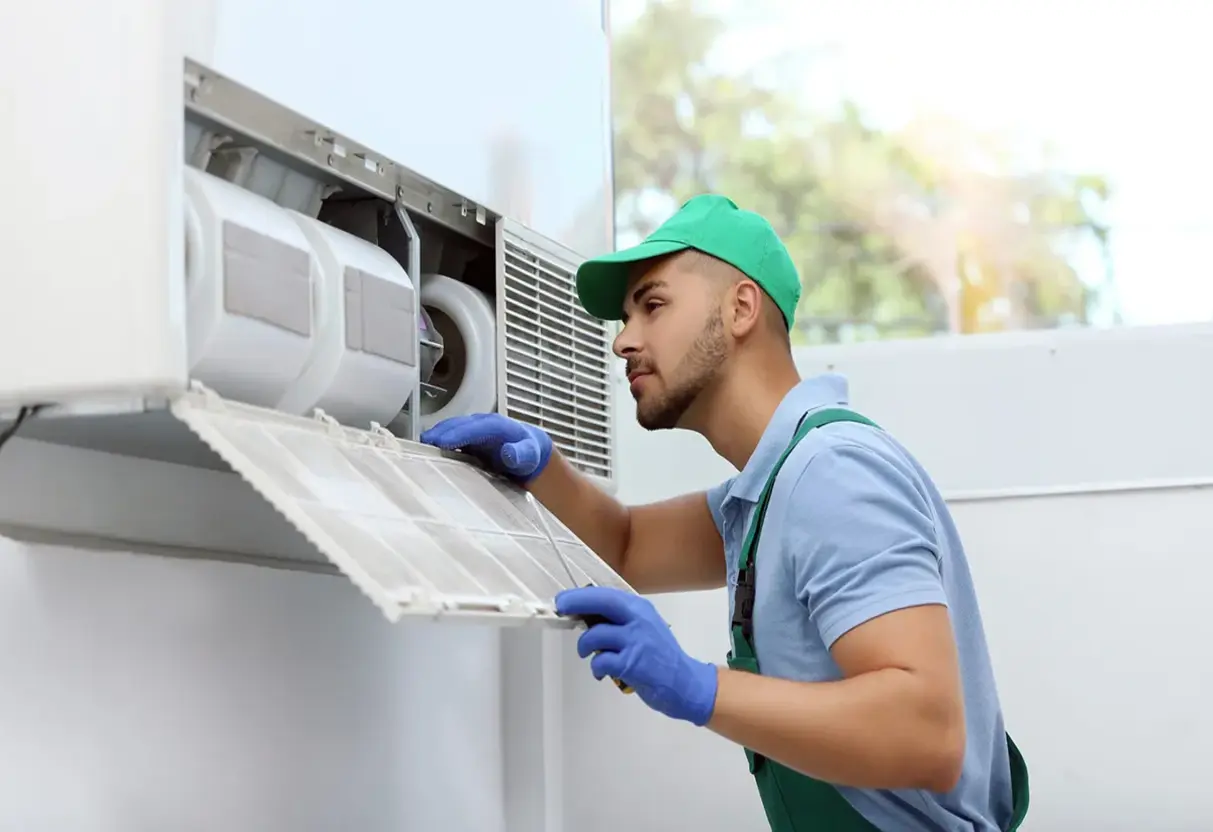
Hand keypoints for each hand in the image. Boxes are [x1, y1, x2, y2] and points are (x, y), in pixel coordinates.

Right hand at [419, 413, 552, 483]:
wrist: (529, 454)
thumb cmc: (528, 453)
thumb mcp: (530, 455)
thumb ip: (521, 454)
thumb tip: (509, 453)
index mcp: (497, 425)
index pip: (475, 427)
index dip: (457, 433)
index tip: (442, 442)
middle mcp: (481, 425)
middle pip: (457, 425)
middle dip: (440, 434)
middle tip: (422, 446)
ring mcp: (472, 431)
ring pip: (450, 430)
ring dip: (435, 438)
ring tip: (418, 449)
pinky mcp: (465, 440)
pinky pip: (449, 438)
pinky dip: (437, 444)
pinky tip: (426, 454)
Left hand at [556, 586, 718, 726]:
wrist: (685, 683)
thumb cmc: (661, 657)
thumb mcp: (645, 628)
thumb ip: (620, 620)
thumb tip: (586, 616)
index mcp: (640, 609)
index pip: (606, 594)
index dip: (581, 595)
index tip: (564, 599)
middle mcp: (639, 620)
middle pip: (601, 602)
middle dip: (576, 603)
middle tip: (561, 609)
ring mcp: (636, 641)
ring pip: (595, 635)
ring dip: (585, 647)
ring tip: (588, 655)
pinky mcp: (632, 664)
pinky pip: (601, 661)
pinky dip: (596, 667)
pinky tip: (601, 672)